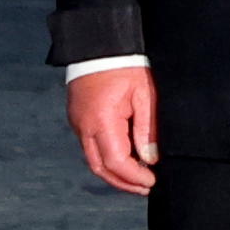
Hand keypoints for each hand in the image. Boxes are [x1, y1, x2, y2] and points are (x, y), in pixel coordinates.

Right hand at [65, 62, 159, 196]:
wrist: (98, 42)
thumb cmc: (125, 64)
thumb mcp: (144, 94)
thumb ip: (147, 129)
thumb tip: (150, 158)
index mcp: (101, 121)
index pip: (116, 162)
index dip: (134, 177)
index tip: (151, 181)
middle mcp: (84, 126)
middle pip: (100, 168)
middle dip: (122, 182)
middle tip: (145, 188)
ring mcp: (77, 123)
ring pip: (94, 159)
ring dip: (114, 172)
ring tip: (137, 177)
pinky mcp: (78, 118)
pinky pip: (91, 146)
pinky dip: (107, 157)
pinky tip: (124, 158)